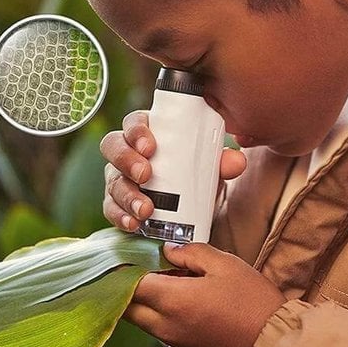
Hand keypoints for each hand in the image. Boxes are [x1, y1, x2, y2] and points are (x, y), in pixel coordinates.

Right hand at [100, 110, 246, 231]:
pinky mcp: (116, 204)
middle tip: (146, 174)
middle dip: (126, 159)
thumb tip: (236, 161)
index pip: (134, 122)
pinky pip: (111, 208)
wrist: (192, 207)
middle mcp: (128, 152)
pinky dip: (120, 216)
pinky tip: (133, 223)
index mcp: (149, 133)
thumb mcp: (210, 168)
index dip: (137, 131)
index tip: (150, 146)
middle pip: (113, 146)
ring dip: (127, 194)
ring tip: (145, 209)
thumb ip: (223, 162)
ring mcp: (119, 178)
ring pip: (112, 180)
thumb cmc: (196, 174)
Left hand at [126, 242, 286, 346]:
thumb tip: (169, 250)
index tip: (129, 251)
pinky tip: (176, 290)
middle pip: (128, 305)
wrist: (269, 337)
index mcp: (174, 301)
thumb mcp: (224, 264)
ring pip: (139, 316)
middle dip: (128, 283)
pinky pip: (155, 324)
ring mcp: (173, 337)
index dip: (127, 266)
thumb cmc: (251, 302)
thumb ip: (191, 252)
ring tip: (163, 273)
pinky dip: (155, 307)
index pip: (131, 284)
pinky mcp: (181, 343)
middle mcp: (167, 324)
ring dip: (142, 296)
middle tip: (141, 261)